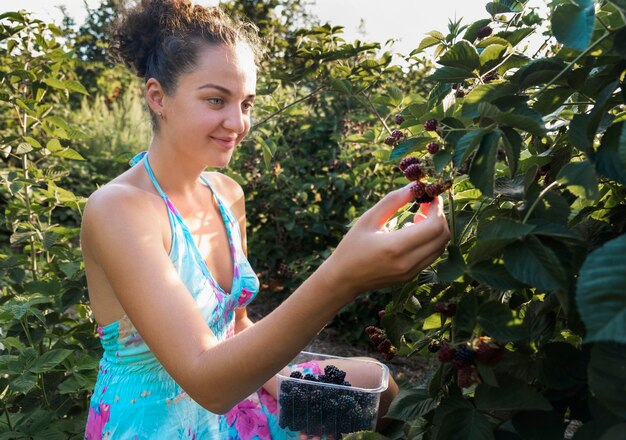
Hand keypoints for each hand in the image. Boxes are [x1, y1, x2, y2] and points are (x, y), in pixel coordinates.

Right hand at [320, 184, 449, 297]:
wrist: (344, 279)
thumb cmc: (352, 246)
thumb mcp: (368, 219)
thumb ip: (392, 201)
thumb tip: (414, 186)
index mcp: (395, 247)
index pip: (434, 226)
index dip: (437, 208)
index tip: (429, 197)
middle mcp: (407, 262)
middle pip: (443, 236)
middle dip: (439, 217)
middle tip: (425, 205)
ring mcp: (411, 272)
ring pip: (440, 247)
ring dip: (436, 229)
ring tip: (418, 218)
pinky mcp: (411, 276)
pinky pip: (432, 255)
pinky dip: (430, 241)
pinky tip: (412, 233)